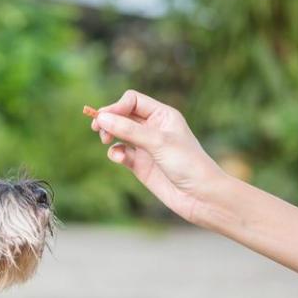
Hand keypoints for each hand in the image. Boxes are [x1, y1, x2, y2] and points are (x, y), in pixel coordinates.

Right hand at [92, 90, 225, 223]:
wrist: (200, 196)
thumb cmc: (187, 164)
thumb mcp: (158, 142)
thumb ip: (128, 130)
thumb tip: (102, 118)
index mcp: (162, 115)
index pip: (132, 101)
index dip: (117, 106)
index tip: (105, 118)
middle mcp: (153, 128)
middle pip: (122, 115)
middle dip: (109, 119)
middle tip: (97, 127)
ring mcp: (145, 146)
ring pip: (118, 133)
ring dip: (109, 134)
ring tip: (106, 140)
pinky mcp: (140, 164)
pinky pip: (120, 152)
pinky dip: (115, 153)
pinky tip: (118, 157)